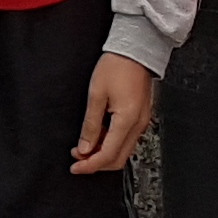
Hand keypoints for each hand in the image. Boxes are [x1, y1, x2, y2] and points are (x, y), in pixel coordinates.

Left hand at [70, 50, 155, 174]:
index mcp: (127, 120)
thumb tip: (85, 147)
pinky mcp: (140, 116)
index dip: (90, 165)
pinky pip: (126, 138)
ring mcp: (142, 121)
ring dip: (103, 153)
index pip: (108, 154)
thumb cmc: (117, 65)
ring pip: (123, 150)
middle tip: (78, 158)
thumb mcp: (96, 94)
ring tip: (84, 146)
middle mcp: (139, 124)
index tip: (76, 167)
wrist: (135, 50)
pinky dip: (111, 142)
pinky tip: (97, 136)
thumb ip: (90, 125)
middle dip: (96, 162)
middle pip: (118, 158)